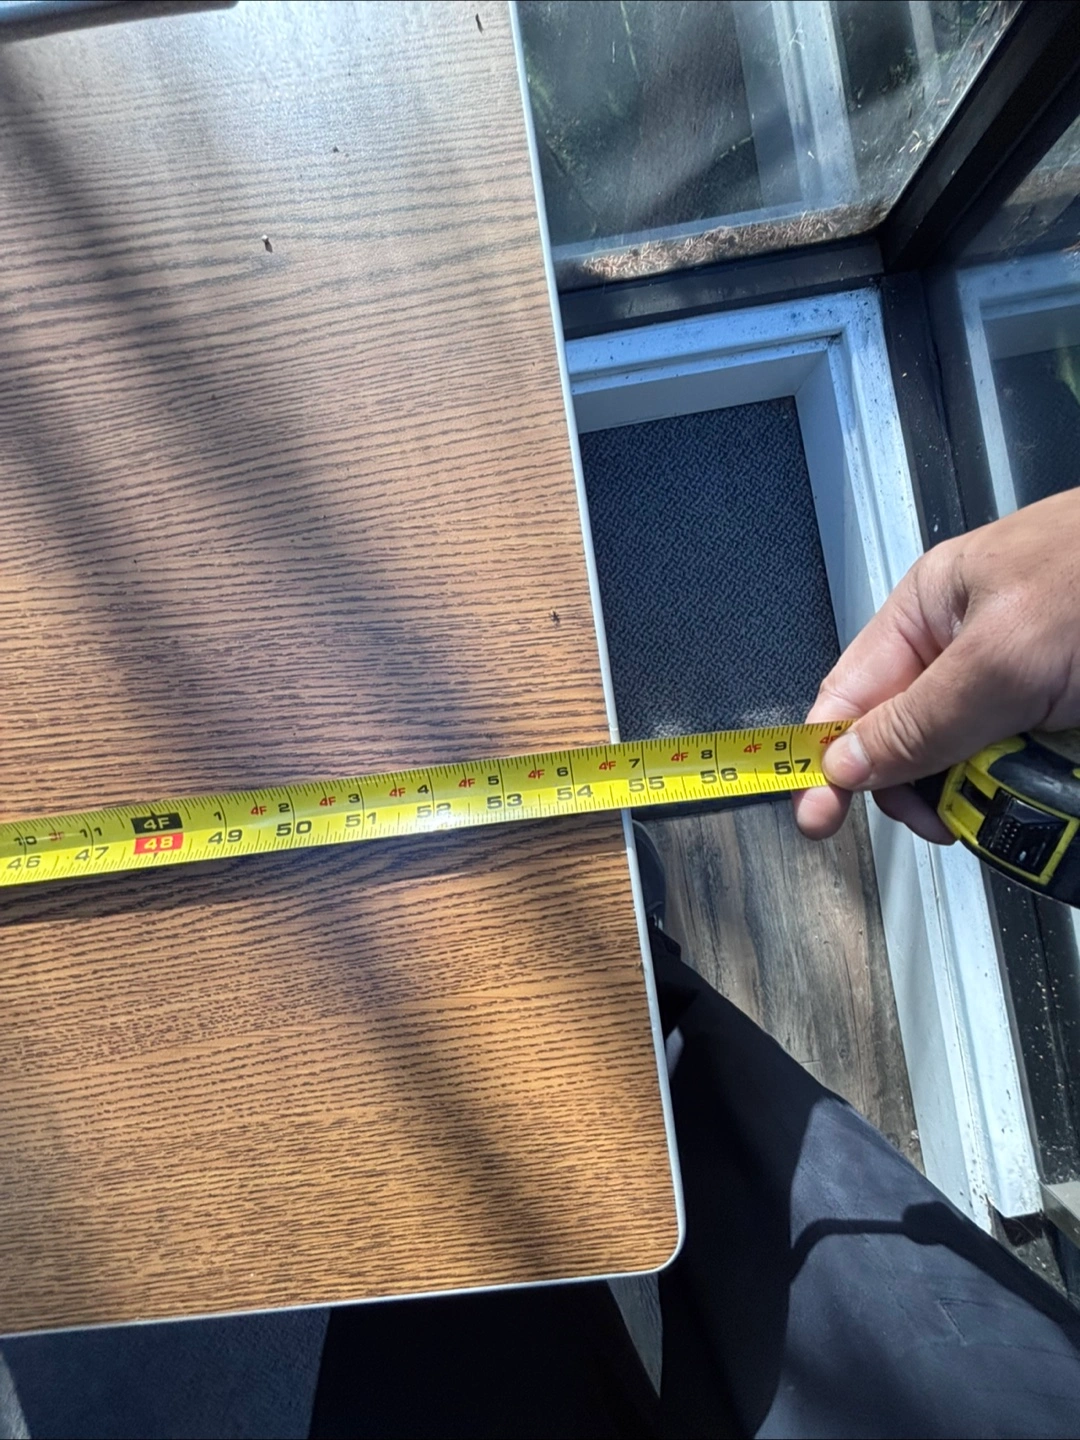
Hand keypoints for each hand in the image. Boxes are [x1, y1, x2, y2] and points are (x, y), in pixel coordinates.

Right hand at [793, 489, 1079, 841]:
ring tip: (1039, 778)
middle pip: (909, 745)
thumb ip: (918, 718)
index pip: (850, 696)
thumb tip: (846, 764)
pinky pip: (1028, 773)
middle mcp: (966, 650)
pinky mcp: (1061, 718)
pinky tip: (1061, 779)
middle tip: (954, 818)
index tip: (816, 819)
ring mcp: (1019, 686)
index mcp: (929, 613)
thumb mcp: (1001, 658)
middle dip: (928, 787)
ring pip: (972, 768)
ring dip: (996, 790)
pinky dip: (1043, 787)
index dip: (826, 758)